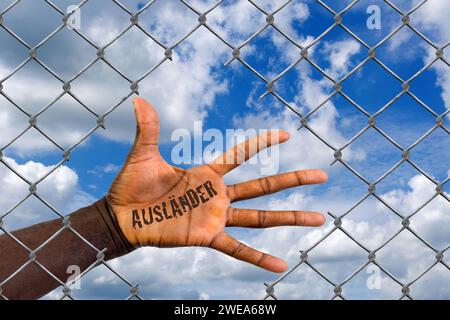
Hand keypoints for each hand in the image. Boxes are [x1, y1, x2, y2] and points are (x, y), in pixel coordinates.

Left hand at [107, 97, 327, 272]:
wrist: (121, 218)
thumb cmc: (131, 186)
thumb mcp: (143, 155)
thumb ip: (148, 129)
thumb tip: (138, 99)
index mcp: (207, 173)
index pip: (241, 154)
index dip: (263, 143)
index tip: (287, 134)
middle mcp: (217, 195)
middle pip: (263, 186)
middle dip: (292, 180)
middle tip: (322, 175)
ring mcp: (216, 216)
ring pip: (260, 216)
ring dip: (289, 218)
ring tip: (318, 218)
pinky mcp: (207, 236)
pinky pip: (238, 249)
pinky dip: (258, 257)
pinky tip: (281, 264)